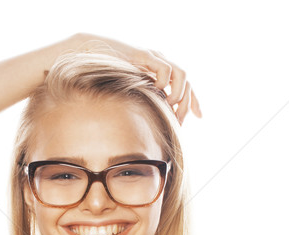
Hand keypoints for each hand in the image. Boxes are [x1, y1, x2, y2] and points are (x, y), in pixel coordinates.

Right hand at [73, 33, 201, 125]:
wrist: (88, 55)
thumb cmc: (105, 77)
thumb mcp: (128, 94)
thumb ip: (141, 104)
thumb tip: (149, 126)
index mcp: (159, 73)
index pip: (186, 85)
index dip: (194, 101)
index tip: (199, 116)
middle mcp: (160, 64)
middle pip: (187, 82)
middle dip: (186, 104)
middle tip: (179, 121)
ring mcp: (153, 58)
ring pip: (182, 74)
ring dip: (179, 94)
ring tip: (170, 106)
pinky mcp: (144, 56)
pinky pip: (164, 70)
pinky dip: (165, 83)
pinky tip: (157, 92)